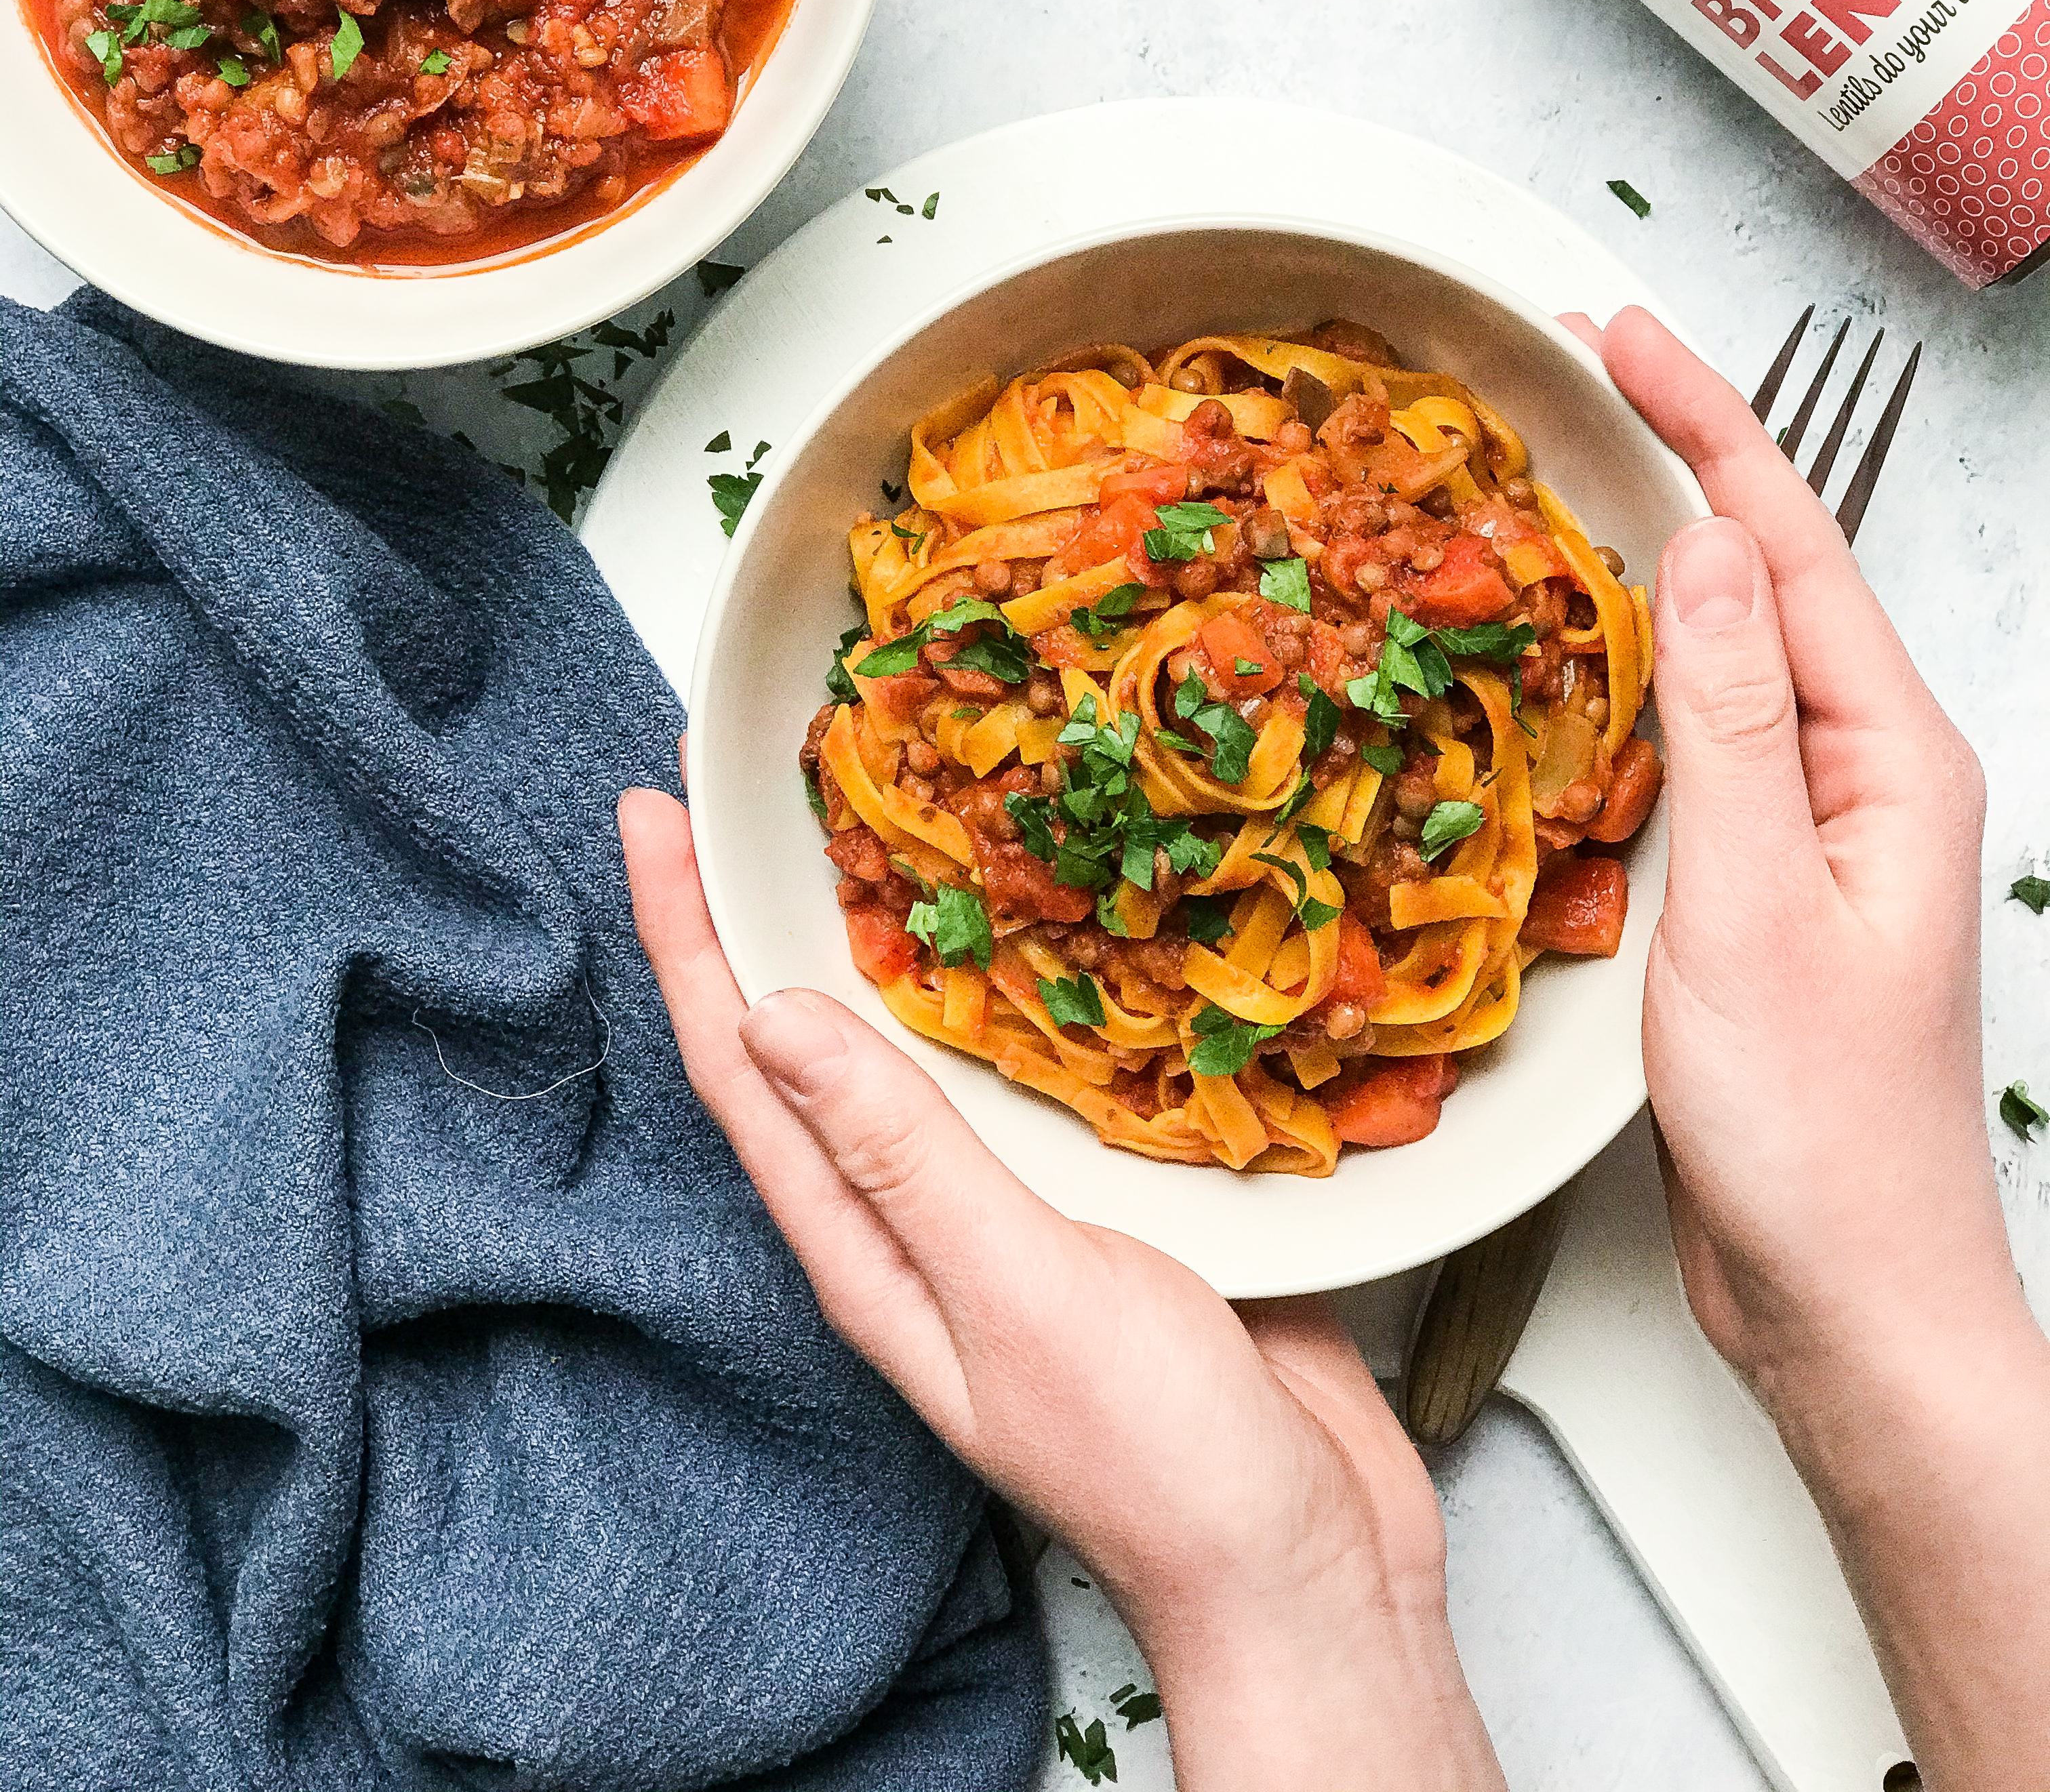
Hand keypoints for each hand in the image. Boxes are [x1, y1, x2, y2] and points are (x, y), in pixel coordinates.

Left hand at [619, 776, 1503, 1791]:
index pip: (738, 1068)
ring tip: (861, 818)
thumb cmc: (1161, 1461)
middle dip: (754, 910)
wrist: (1303, 1566)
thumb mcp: (1019, 1292)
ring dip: (876, 931)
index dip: (682, 934)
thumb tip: (772, 1021)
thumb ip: (907, 1159)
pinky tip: (1036, 925)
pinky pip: (1027, 1068)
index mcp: (868, 1250)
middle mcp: (917, 1221)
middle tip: (732, 780)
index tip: (650, 809)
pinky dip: (1007, 981)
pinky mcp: (1103, 1199)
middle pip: (801, 1042)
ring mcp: (1008, 1212)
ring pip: (915, 1045)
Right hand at [1578, 307, 2008, 1387]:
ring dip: (1657, 548)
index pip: (1791, 545)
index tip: (1619, 334)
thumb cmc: (1818, 1133)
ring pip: (1732, 645)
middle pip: (1770, 572)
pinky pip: (1705, 727)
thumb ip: (1729, 720)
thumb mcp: (1759, 908)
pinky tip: (1586, 646)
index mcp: (1893, 758)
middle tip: (1581, 369)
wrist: (1846, 1299)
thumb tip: (1699, 546)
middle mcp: (1868, 772)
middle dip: (1683, 455)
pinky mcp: (1766, 876)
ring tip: (1572, 470)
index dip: (1706, 423)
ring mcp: (1820, 823)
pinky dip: (1639, 659)